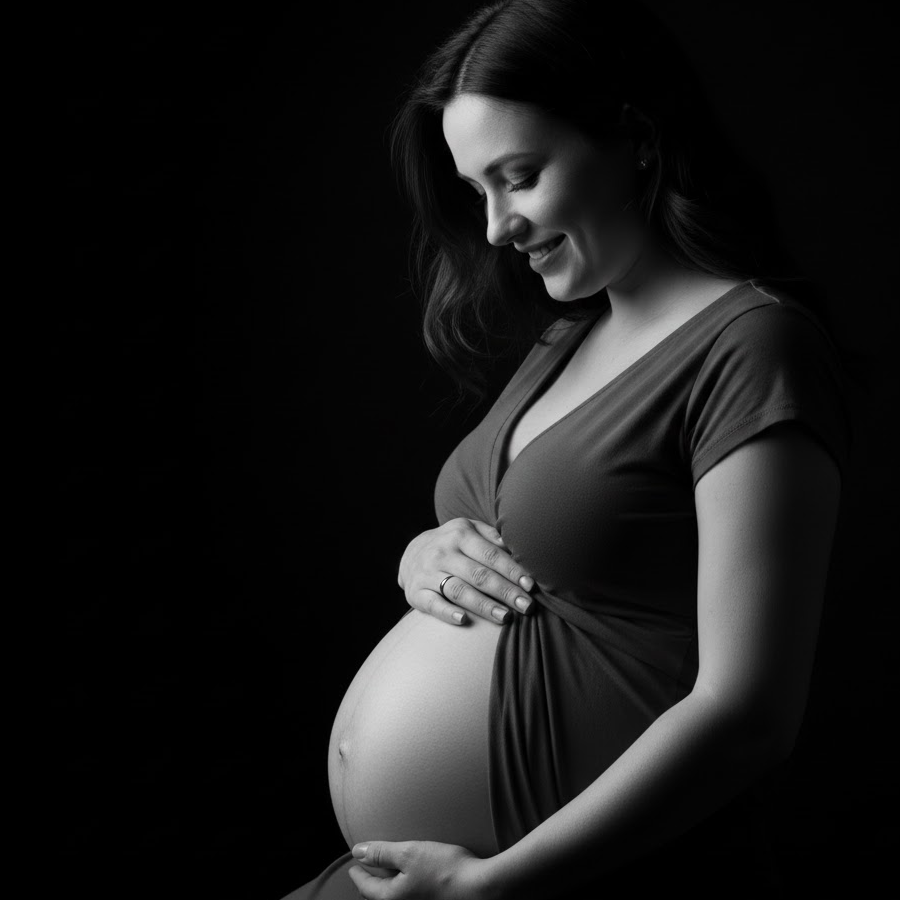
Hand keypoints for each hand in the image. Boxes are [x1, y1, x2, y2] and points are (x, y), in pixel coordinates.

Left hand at [348, 839, 495, 899]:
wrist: (480, 888)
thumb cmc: (445, 870)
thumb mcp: (409, 853)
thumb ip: (382, 853)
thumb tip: (357, 852)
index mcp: (391, 898)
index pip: (366, 887)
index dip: (358, 873)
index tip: (354, 865)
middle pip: (380, 897)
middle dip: (371, 885)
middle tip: (366, 872)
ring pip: (396, 899)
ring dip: (389, 887)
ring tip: (387, 875)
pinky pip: (410, 898)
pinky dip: (405, 889)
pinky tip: (412, 880)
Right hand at [397, 517, 535, 625]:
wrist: (413, 552)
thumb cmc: (454, 544)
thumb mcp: (470, 530)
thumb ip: (492, 537)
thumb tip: (517, 547)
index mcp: (460, 534)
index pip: (491, 555)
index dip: (512, 571)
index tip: (530, 586)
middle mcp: (443, 552)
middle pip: (479, 575)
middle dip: (505, 592)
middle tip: (527, 607)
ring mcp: (428, 573)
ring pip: (459, 591)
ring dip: (484, 606)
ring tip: (506, 618)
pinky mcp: (416, 592)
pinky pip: (433, 604)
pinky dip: (447, 612)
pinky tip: (464, 620)